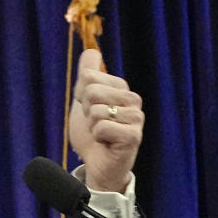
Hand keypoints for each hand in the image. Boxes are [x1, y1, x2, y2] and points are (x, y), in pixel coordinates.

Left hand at [68, 49, 143, 192]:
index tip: (90, 111)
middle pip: (92, 91)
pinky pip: (102, 127)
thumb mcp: (84, 102)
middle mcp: (133, 100)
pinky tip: (106, 143)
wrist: (97, 165)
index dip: (81, 97)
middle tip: (96, 125)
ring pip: (97, 110)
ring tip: (101, 135)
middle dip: (86, 111)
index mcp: (122, 88)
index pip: (89, 77)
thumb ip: (87, 76)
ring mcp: (136, 118)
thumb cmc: (93, 135)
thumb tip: (90, 52)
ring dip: (92, 126)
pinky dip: (98, 137)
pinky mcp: (134, 136)